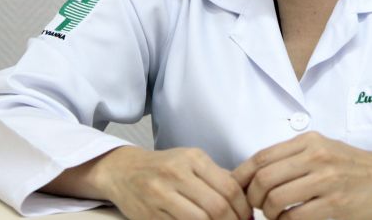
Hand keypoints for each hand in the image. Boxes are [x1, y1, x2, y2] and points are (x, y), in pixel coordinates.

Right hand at [98, 146, 251, 219]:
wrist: (123, 171)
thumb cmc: (164, 167)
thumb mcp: (191, 162)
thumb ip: (217, 177)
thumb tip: (246, 200)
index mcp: (193, 158)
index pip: (229, 188)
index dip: (243, 208)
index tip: (248, 218)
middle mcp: (177, 174)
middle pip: (217, 207)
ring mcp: (160, 194)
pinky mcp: (149, 214)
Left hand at [232, 131, 371, 219]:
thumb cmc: (352, 165)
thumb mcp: (322, 147)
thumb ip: (291, 156)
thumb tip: (252, 173)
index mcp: (310, 141)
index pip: (262, 157)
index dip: (242, 176)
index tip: (237, 189)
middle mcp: (317, 156)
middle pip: (265, 178)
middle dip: (252, 198)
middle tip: (255, 207)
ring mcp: (327, 181)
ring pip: (276, 199)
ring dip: (268, 213)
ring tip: (273, 215)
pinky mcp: (335, 205)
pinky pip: (295, 217)